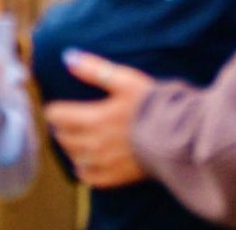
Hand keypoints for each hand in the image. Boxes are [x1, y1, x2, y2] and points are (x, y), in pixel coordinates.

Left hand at [45, 49, 156, 186]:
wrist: (178, 136)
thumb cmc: (152, 105)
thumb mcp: (124, 80)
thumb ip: (94, 69)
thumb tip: (68, 57)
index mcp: (93, 118)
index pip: (57, 115)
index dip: (56, 109)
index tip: (61, 106)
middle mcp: (94, 143)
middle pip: (63, 137)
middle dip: (62, 127)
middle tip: (69, 120)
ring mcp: (104, 162)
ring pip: (74, 157)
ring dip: (72, 147)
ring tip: (78, 138)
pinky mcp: (117, 176)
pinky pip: (90, 177)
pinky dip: (84, 170)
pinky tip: (86, 163)